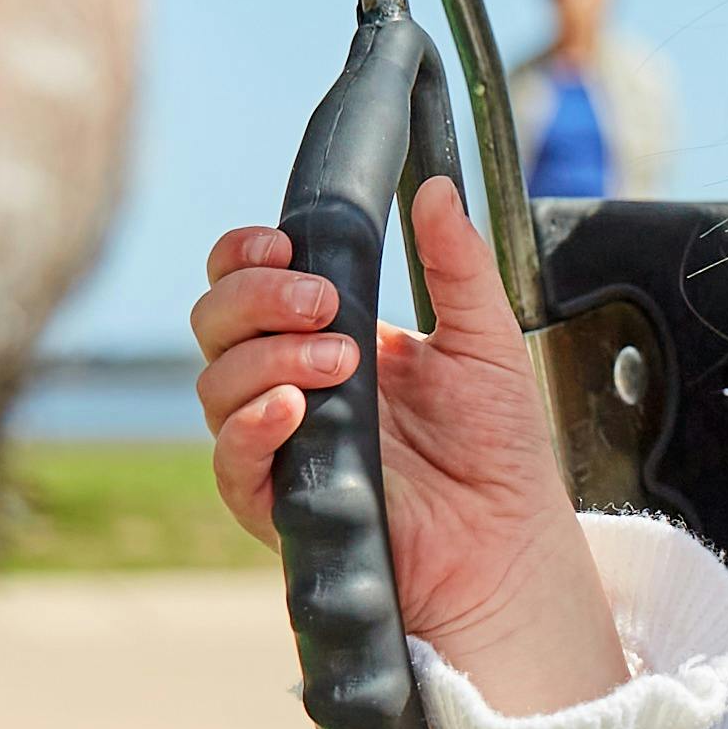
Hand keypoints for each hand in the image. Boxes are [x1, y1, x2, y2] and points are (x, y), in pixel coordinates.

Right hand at [189, 178, 625, 715]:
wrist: (511, 541)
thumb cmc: (498, 450)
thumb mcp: (486, 339)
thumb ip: (457, 264)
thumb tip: (439, 187)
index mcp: (326, 338)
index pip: (249, 281)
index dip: (247, 255)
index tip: (284, 242)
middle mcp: (288, 386)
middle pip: (216, 321)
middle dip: (257, 297)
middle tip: (324, 304)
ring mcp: (277, 443)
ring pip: (216, 383)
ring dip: (269, 358)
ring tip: (341, 363)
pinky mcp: (276, 502)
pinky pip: (231, 459)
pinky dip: (252, 425)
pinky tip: (294, 409)